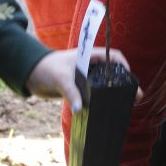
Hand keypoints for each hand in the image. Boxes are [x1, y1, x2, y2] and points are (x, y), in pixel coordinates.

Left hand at [25, 47, 139, 112]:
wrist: (29, 75)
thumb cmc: (45, 68)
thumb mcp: (60, 78)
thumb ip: (71, 93)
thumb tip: (80, 110)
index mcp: (88, 56)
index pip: (112, 56)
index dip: (123, 65)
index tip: (130, 78)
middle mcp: (89, 66)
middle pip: (112, 72)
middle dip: (125, 83)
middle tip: (136, 96)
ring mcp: (85, 77)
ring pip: (105, 84)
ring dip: (115, 93)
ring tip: (128, 104)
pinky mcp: (79, 89)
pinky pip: (95, 94)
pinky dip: (102, 100)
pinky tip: (110, 109)